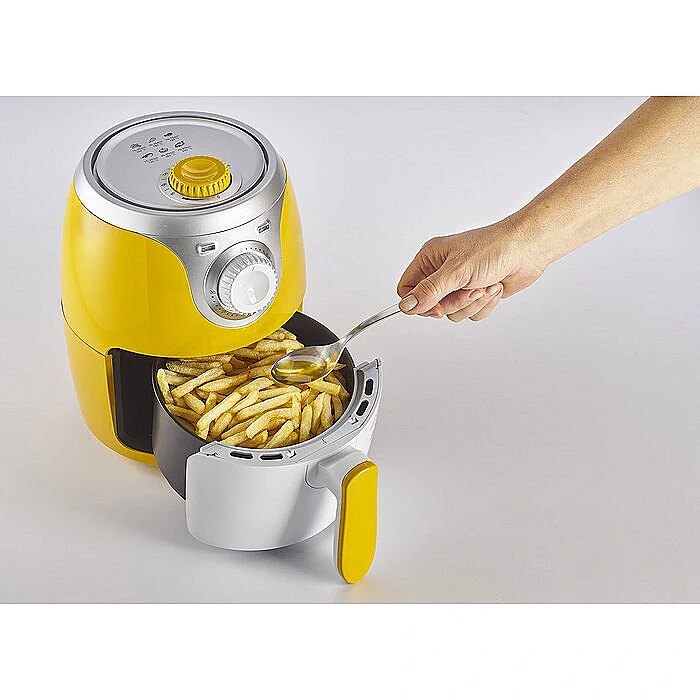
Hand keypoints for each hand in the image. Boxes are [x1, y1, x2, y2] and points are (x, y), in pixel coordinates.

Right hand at [396, 217, 547, 321]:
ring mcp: (460, 284)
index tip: (436, 305)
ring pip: (453, 312)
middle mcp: (443, 272)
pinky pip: (471, 314)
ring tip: (484, 285)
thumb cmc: (494, 248)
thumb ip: (429, 291)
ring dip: (472, 303)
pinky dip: (484, 305)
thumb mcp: (456, 271)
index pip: (407, 289)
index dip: (419, 303)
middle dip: (454, 302)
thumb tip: (406, 306)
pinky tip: (493, 288)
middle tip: (468, 289)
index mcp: (430, 259)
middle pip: (432, 305)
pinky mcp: (476, 294)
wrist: (527, 250)